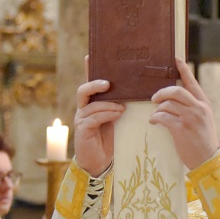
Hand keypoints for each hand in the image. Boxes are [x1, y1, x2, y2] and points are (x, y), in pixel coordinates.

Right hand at [73, 57, 124, 176]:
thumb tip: (137, 90)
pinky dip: (106, 114)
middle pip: (84, 90)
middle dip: (95, 84)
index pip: (90, 83)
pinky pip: (93, 118)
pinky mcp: (82, 130)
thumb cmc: (112, 139)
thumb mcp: (118, 119)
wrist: (102, 162)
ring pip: (90, 104)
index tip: (89, 56)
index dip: (88, 70)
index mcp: (93, 103)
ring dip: (107, 104)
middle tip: (108, 83)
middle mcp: (84, 108)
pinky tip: (117, 114)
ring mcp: (81, 119)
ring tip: (122, 107)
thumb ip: (121, 105)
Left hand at [148, 58, 218, 169]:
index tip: (176, 58)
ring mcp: (190, 117)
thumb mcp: (203, 120)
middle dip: (162, 93)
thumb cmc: (203, 141)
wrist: (208, 159)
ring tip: (155, 117)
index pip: (192, 82)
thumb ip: (193, 108)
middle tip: (154, 99)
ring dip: (157, 110)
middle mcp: (198, 108)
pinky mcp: (181, 128)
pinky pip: (162, 116)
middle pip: (176, 90)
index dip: (183, 69)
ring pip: (167, 104)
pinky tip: (154, 122)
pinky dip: (155, 118)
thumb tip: (173, 100)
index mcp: (204, 104)